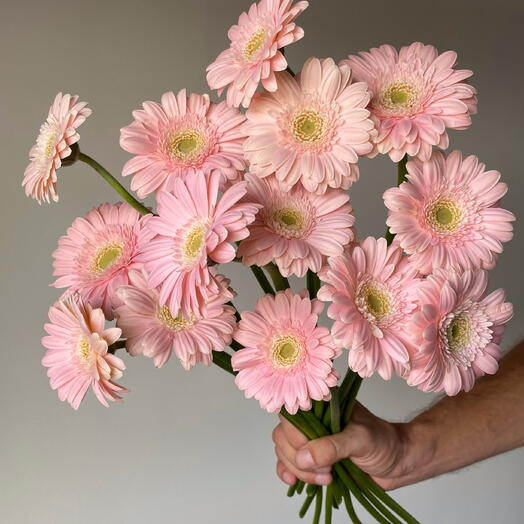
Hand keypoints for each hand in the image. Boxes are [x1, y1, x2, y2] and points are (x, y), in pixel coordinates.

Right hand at [272, 402, 420, 489]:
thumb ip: (332, 447)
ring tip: (327, 477)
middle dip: (299, 457)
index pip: (292, 413)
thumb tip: (304, 456)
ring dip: (300, 469)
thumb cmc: (384, 443)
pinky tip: (294, 481)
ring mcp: (311, 439)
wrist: (398, 463)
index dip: (294, 434)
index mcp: (323, 404)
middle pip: (284, 435)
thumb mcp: (360, 440)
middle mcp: (313, 419)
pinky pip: (287, 463)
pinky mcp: (311, 458)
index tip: (309, 449)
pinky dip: (288, 473)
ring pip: (284, 451)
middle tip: (326, 469)